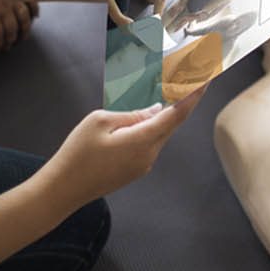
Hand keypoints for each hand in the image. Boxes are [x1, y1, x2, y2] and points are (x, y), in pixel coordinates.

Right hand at [42, 87, 206, 207]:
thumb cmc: (78, 153)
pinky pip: (149, 145)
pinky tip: (145, 118)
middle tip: (187, 81)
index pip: (176, 115)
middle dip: (181, 103)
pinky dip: (152, 129)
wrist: (63, 189)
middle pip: (171, 124)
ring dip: (164, 116)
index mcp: (142, 140)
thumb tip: (155, 111)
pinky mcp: (135, 171)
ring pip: (159, 134)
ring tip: (165, 95)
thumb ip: (131, 115)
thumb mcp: (101, 122)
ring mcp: (143, 165)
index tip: (205, 81)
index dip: (193, 97)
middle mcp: (149, 155)